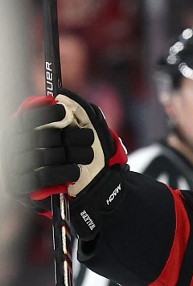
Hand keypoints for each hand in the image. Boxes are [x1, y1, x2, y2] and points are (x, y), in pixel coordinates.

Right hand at [2, 88, 127, 237]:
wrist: (43, 186)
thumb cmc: (51, 151)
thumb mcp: (51, 131)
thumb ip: (49, 115)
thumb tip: (51, 100)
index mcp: (16, 130)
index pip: (27, 118)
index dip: (45, 113)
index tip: (63, 111)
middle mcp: (11, 147)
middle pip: (46, 137)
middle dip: (74, 136)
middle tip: (89, 137)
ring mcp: (14, 166)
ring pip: (49, 155)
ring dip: (76, 154)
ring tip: (88, 155)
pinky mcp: (20, 186)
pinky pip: (45, 176)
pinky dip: (66, 172)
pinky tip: (76, 170)